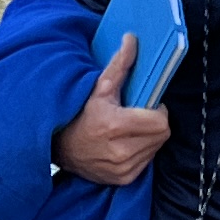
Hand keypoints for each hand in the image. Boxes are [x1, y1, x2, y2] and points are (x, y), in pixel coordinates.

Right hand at [51, 36, 169, 187]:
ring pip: (156, 148)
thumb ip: (120, 65)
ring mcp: (122, 169)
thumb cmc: (78, 115)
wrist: (58, 148)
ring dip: (149, 138)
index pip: (161, 122)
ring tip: (129, 130)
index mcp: (115, 126)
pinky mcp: (123, 179)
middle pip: (161, 135)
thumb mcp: (98, 88)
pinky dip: (141, 152)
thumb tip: (133, 40)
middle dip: (155, 123)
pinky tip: (125, 144)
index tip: (145, 105)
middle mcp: (120, 152)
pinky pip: (147, 162)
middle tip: (137, 116)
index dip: (158, 111)